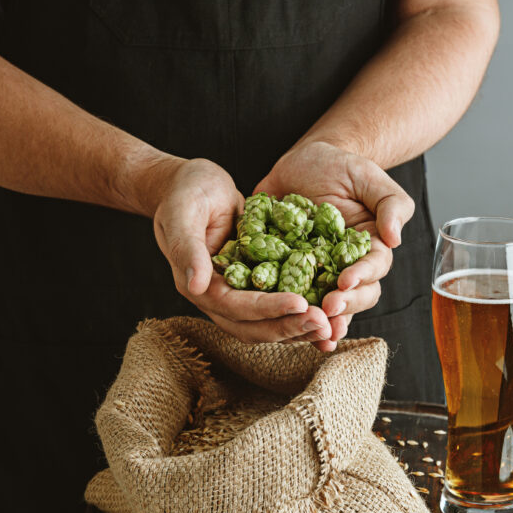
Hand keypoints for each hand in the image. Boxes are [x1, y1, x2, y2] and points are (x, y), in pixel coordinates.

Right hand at [152, 158, 331, 341]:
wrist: (192, 186)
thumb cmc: (185, 193)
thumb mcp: (182, 212)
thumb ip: (187, 248)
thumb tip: (196, 285)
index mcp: (199, 286)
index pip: (236, 307)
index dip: (268, 309)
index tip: (300, 304)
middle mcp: (218, 298)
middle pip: (255, 326)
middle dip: (290, 326)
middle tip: (324, 322)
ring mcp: (237, 295)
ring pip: (269, 324)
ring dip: (299, 327)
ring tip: (330, 325)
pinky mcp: (255, 285)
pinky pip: (279, 306)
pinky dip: (301, 312)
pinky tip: (328, 310)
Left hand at [255, 141, 415, 350]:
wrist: (302, 162)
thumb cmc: (341, 167)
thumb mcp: (367, 176)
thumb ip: (390, 204)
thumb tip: (395, 238)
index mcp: (370, 248)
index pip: (373, 268)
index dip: (361, 278)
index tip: (345, 281)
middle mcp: (346, 267)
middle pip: (354, 296)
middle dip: (342, 306)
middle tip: (327, 309)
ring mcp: (317, 274)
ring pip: (324, 307)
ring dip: (319, 323)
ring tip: (311, 331)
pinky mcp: (287, 273)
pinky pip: (287, 297)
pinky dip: (283, 312)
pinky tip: (277, 323)